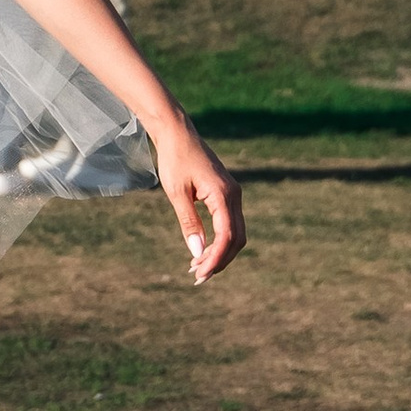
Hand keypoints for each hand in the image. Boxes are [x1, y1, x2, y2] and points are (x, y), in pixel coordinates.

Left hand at [155, 129, 243, 281]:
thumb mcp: (177, 193)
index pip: (227, 236)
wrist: (178, 134)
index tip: (200, 274)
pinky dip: (220, 240)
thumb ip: (189, 223)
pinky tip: (203, 250)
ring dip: (220, 253)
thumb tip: (198, 253)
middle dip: (219, 260)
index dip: (216, 259)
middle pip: (236, 239)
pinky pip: (230, 224)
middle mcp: (234, 196)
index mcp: (224, 195)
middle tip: (198, 276)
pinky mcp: (227, 194)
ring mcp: (233, 195)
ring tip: (197, 267)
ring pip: (235, 233)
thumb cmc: (174, 160)